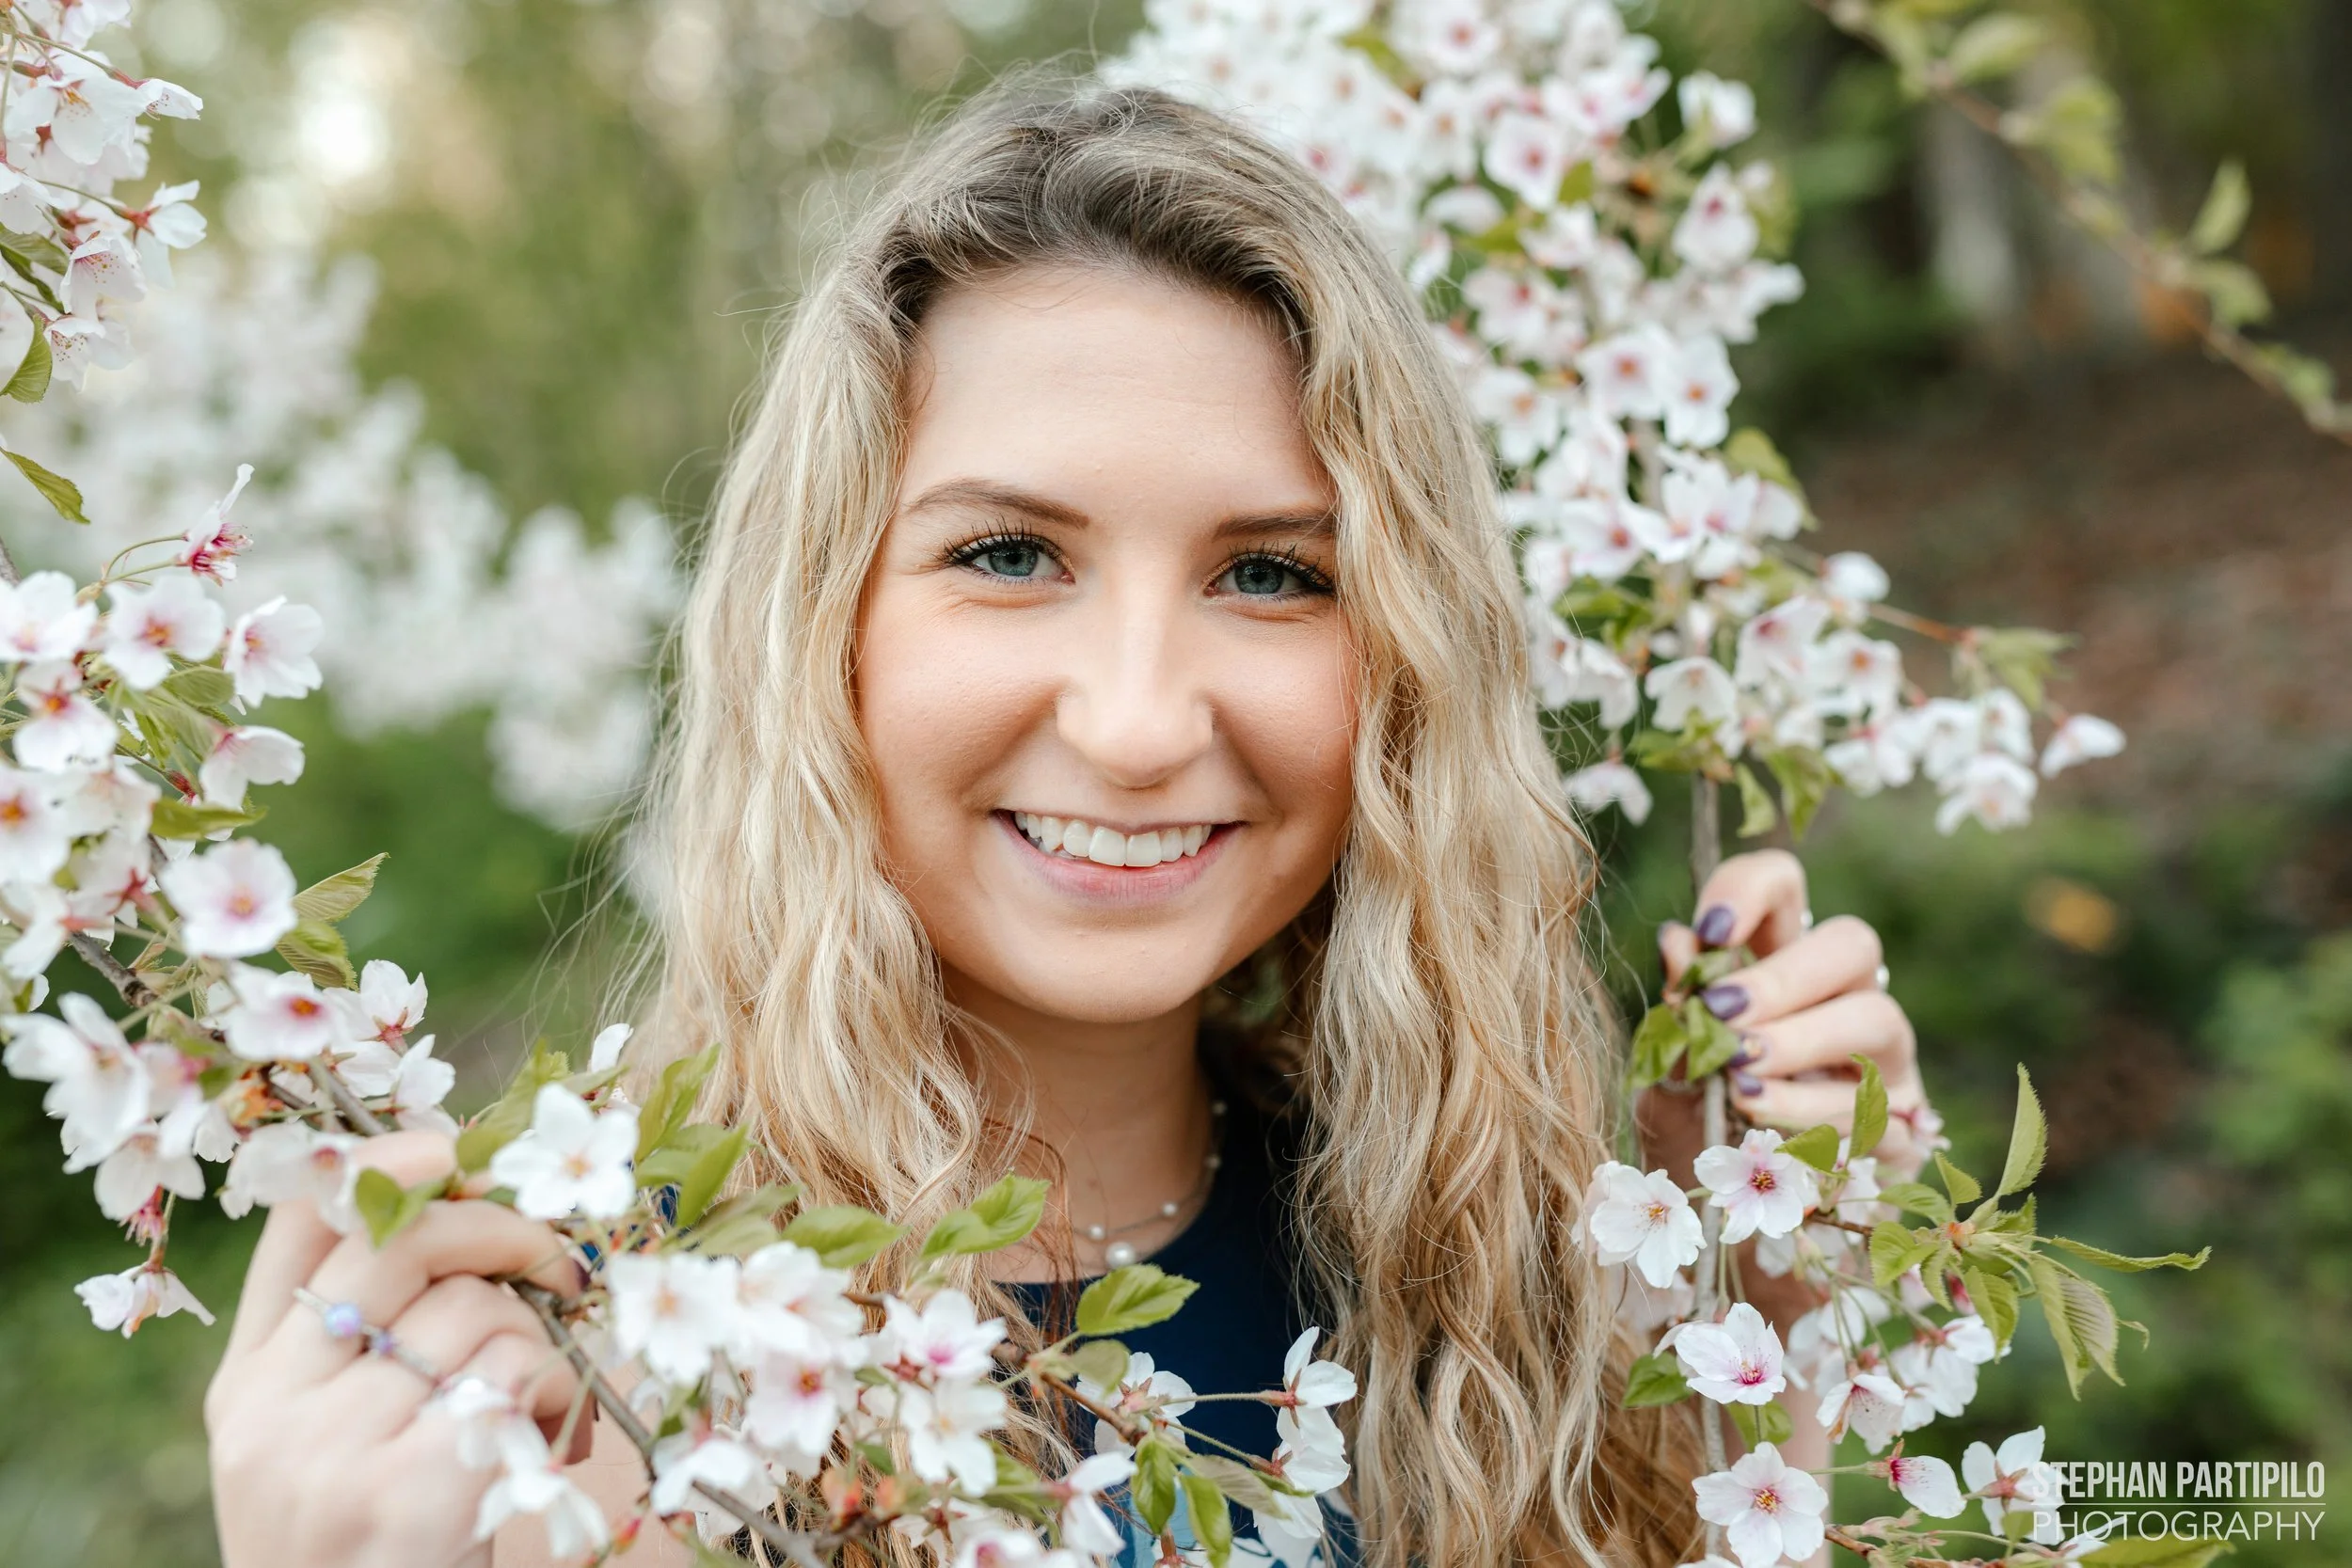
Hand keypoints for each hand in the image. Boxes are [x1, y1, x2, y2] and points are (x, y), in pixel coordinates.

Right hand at [206, 1130, 589, 1567]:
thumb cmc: (376, 1546)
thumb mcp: (332, 1441)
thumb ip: (366, 1340)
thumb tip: (466, 1200)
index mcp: (249, 1380)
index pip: (302, 1220)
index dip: (396, 1161)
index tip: (465, 1157)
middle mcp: (273, 1405)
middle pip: (406, 1239)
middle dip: (507, 1229)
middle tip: (562, 1265)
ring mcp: (332, 1447)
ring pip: (476, 1308)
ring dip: (537, 1339)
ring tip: (535, 1398)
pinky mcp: (407, 1488)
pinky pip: (514, 1374)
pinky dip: (551, 1393)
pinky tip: (544, 1437)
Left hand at [1650, 848, 1933, 1177]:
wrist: (1727, 1241)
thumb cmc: (1695, 1141)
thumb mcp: (1668, 1085)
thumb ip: (1675, 1025)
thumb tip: (1679, 944)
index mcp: (1774, 967)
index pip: (1782, 887)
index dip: (1748, 891)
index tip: (1708, 932)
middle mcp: (1842, 1000)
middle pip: (1852, 942)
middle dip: (1785, 978)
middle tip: (1724, 1018)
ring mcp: (1886, 1063)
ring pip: (1878, 1018)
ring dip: (1803, 1046)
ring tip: (1739, 1082)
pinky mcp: (1908, 1130)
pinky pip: (1880, 1107)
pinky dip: (1816, 1118)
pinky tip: (1766, 1134)